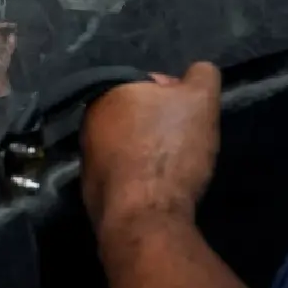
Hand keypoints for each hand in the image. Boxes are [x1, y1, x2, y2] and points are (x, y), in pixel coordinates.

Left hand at [79, 62, 222, 241]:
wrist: (145, 215)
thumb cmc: (170, 150)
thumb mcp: (200, 100)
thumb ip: (201, 76)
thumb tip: (197, 72)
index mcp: (105, 95)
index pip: (145, 85)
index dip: (174, 96)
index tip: (191, 114)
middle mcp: (88, 124)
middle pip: (135, 117)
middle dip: (159, 125)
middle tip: (187, 141)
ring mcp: (87, 161)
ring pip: (128, 147)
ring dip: (150, 153)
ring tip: (177, 167)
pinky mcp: (93, 193)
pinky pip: (124, 176)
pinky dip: (141, 178)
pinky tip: (160, 188)